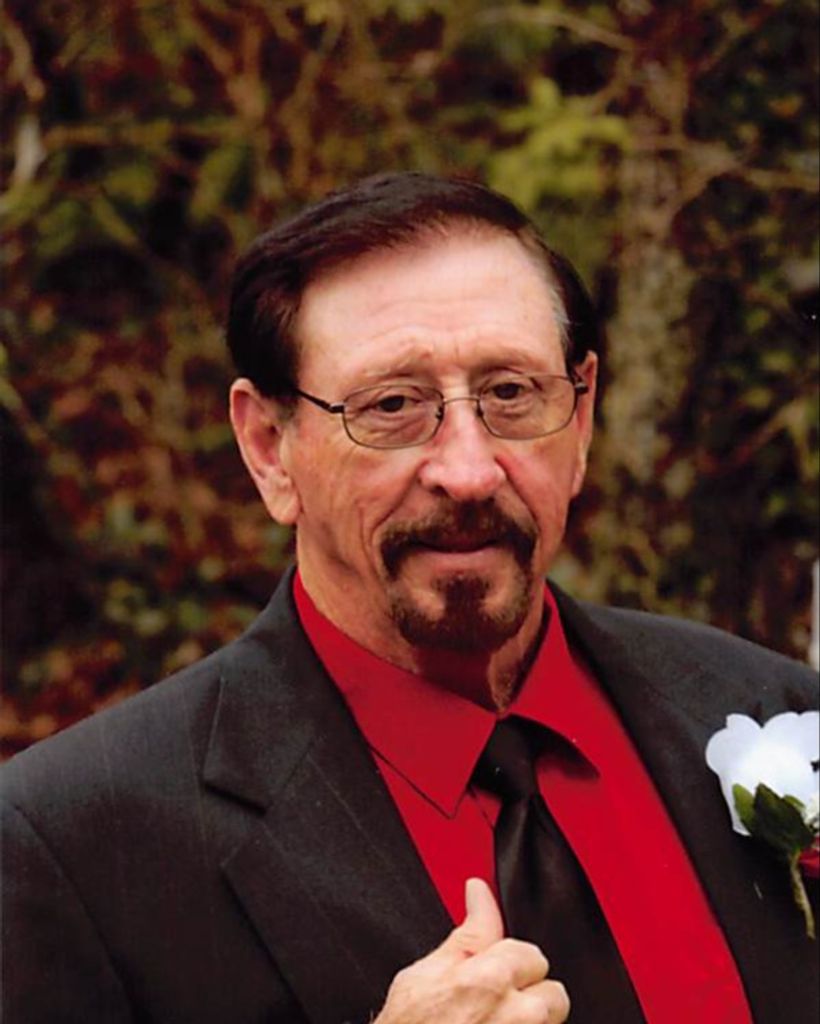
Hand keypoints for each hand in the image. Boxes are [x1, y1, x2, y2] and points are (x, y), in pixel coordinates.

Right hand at [374, 878, 568, 1023]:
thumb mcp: (427, 973)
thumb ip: (469, 932)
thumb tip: (480, 891)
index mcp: (492, 980)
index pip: (534, 956)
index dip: (511, 964)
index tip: (495, 976)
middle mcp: (519, 1018)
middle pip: (553, 996)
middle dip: (528, 999)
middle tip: (492, 1009)